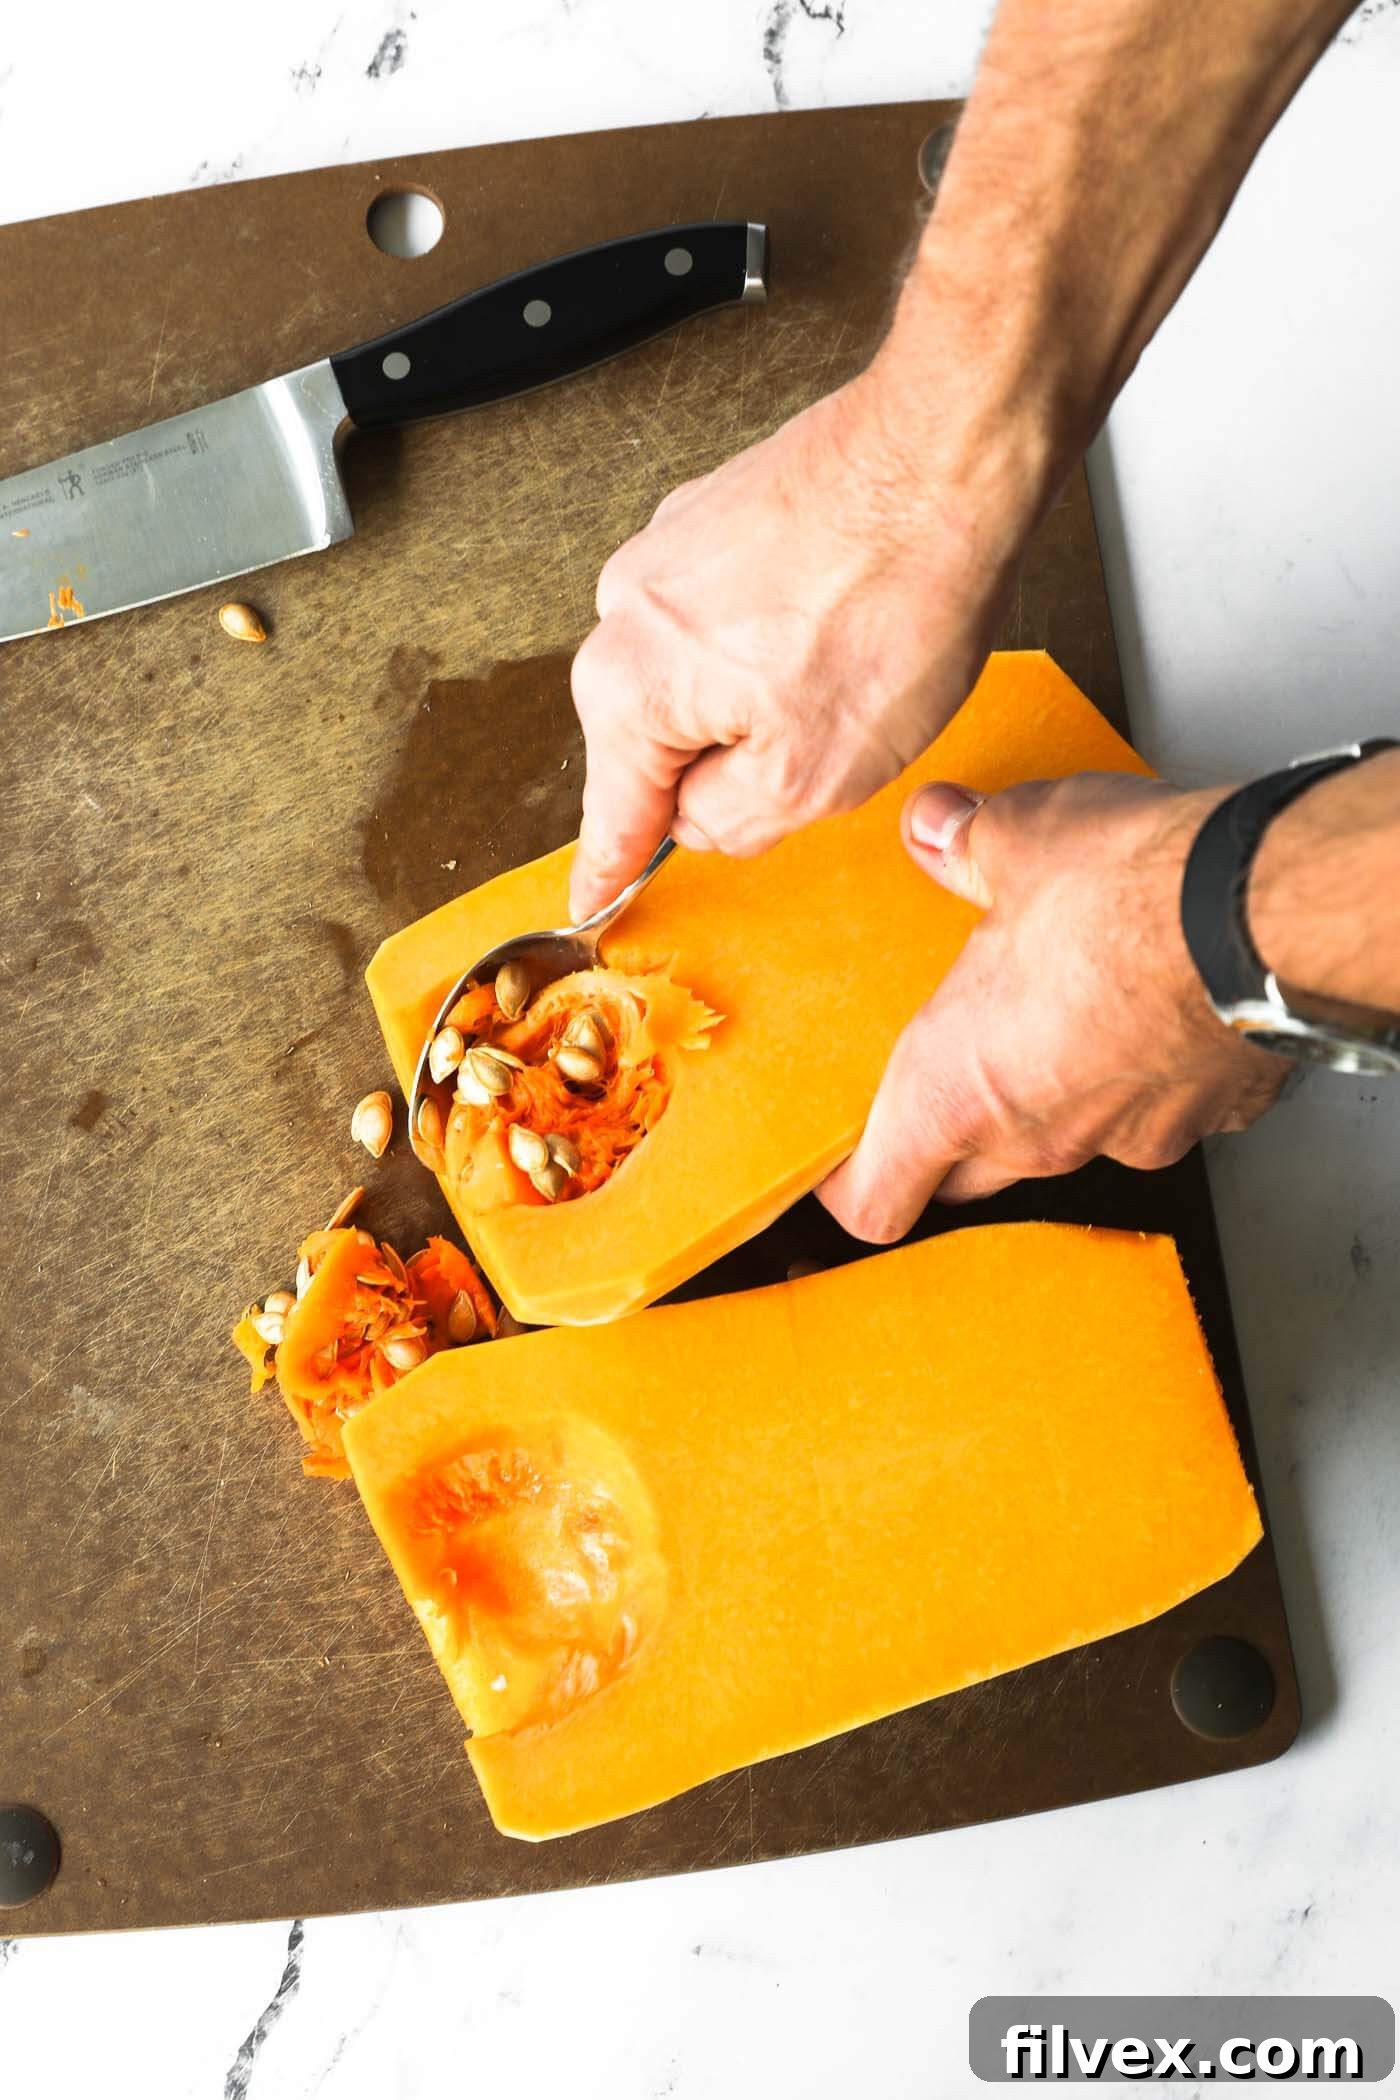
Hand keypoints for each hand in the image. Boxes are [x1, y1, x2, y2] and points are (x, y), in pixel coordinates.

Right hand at [568, 370, 1040, 920]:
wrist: (949, 448)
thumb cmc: (893, 595)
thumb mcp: (813, 775)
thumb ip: (730, 822)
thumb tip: (701, 816)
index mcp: (628, 686)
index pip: (614, 812)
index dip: (613, 866)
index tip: (591, 899)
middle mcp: (626, 609)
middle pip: (667, 740)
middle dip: (738, 758)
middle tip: (827, 738)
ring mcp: (670, 549)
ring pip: (709, 676)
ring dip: (773, 692)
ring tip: (854, 661)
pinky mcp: (721, 512)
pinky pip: (739, 614)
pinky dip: (789, 634)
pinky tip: (852, 618)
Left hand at [818, 772, 1290, 1241]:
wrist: (1266, 913)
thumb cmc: (1128, 896)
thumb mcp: (1016, 841)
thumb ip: (965, 845)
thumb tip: (940, 827)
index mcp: (955, 1090)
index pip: (875, 1199)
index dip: (851, 1186)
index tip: (840, 1166)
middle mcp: (1036, 1135)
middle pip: (967, 1175)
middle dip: (953, 1134)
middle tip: (953, 1064)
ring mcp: (1128, 1137)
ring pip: (1067, 1141)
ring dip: (1058, 1096)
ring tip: (1066, 1013)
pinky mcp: (1208, 1117)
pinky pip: (1158, 1110)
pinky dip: (1149, 1076)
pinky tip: (1153, 1007)